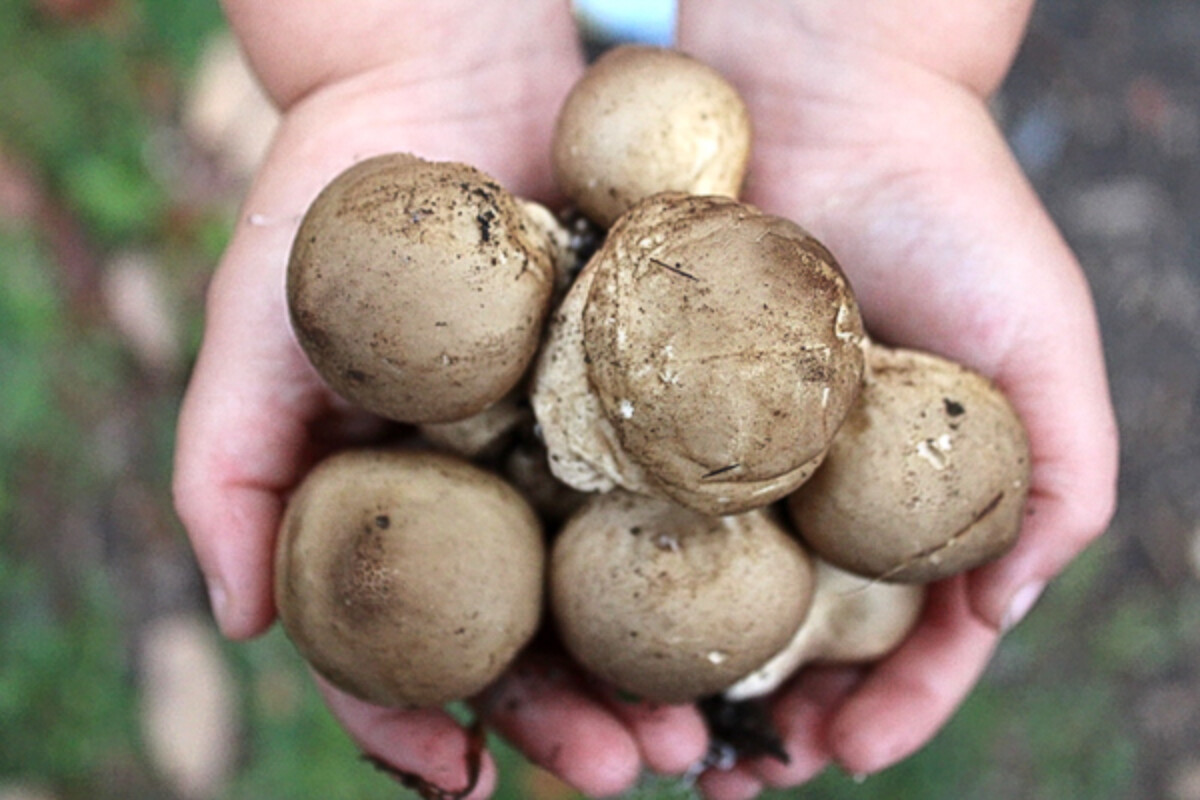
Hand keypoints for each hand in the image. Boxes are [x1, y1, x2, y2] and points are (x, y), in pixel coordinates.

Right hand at [173, 2, 709, 795]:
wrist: (446, 62)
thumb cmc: (328, 198)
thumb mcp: (256, 327)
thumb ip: (226, 466)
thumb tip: (239, 621)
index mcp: (399, 504)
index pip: (403, 648)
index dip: (423, 725)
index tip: (461, 778)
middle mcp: (494, 493)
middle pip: (534, 641)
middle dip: (578, 721)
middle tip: (634, 771)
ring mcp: (578, 446)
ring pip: (626, 586)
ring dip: (667, 669)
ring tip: (716, 723)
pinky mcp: (655, 387)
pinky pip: (696, 483)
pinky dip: (730, 553)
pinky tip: (774, 607)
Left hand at [676, 1, 1118, 796]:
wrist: (828, 84)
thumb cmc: (954, 203)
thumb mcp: (1040, 338)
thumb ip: (1058, 474)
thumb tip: (1008, 606)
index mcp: (903, 497)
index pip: (901, 633)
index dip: (884, 709)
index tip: (840, 757)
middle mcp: (805, 486)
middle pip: (783, 632)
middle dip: (757, 718)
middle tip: (716, 776)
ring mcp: (716, 448)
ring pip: (687, 587)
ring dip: (665, 671)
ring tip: (638, 731)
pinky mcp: (637, 394)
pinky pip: (614, 495)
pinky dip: (597, 565)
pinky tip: (569, 617)